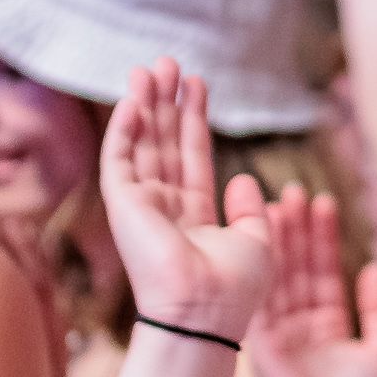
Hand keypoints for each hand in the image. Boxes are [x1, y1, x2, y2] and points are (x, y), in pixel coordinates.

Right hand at [94, 61, 273, 336]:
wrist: (205, 314)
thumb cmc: (234, 289)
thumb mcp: (257, 242)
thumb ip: (250, 210)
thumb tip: (245, 178)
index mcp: (194, 217)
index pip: (192, 157)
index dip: (194, 120)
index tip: (197, 84)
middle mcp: (164, 209)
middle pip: (164, 144)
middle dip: (166, 103)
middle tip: (169, 63)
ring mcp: (140, 207)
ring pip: (141, 145)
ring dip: (145, 105)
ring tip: (152, 67)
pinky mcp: (123, 206)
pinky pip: (120, 160)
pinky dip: (124, 129)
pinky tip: (133, 100)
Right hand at [244, 186, 376, 376]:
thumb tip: (374, 268)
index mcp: (325, 329)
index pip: (323, 274)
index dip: (323, 238)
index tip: (324, 201)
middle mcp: (298, 330)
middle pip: (296, 269)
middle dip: (296, 229)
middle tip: (295, 190)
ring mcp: (278, 337)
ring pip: (276, 278)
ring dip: (278, 240)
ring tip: (282, 201)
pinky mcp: (262, 347)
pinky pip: (259, 299)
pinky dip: (262, 269)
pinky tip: (264, 240)